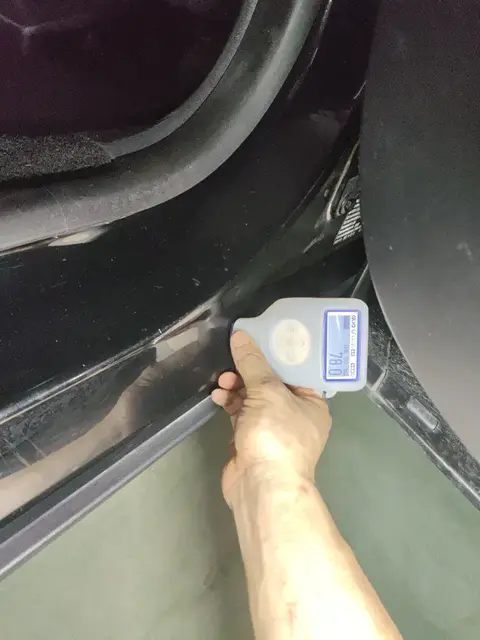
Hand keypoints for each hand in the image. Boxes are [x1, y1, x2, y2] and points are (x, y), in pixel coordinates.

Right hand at [212, 331, 330, 504]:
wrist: (262, 486)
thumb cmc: (276, 435)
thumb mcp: (267, 391)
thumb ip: (252, 362)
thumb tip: (240, 334)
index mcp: (312, 403)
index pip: (295, 370)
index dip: (276, 353)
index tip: (257, 336)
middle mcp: (295, 415)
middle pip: (271, 383)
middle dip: (250, 371)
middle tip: (233, 361)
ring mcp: (273, 429)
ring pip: (253, 398)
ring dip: (237, 387)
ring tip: (222, 381)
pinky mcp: (252, 440)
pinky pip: (241, 414)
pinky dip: (230, 403)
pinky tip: (218, 396)